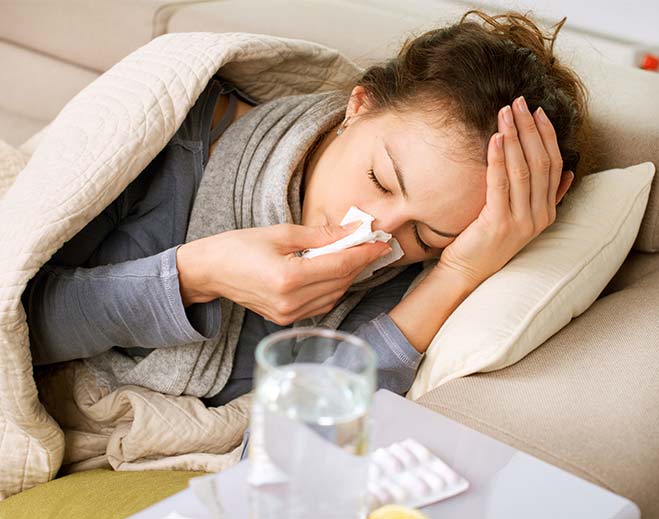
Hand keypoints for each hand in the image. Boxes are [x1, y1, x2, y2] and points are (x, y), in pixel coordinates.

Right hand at [176, 222, 390, 324]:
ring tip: (355, 256)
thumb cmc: (239, 246)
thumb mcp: (281, 233)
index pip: (340, 266)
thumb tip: (352, 231)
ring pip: (334, 296)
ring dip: (348, 276)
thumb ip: (321, 236)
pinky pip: (321, 305)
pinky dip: (333, 288)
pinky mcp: (286, 319)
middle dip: (359, 263)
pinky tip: (335, 272)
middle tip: (372, 245)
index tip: (381, 242)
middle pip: (340, 282)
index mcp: (289, 278)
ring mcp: (288, 315)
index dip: (364, 254)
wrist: (210, 271)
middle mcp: (291, 302)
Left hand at [436, 96, 573, 286]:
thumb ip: (544, 198)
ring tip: (504, 113)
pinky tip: (493, 138)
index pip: (554, 165)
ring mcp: (521, 222)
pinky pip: (500, 184)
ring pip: (523, 170)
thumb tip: (568, 174)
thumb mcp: (521, 218)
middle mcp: (539, 216)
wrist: (467, 271)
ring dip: (513, 137)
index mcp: (547, 212)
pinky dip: (497, 159)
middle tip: (518, 102)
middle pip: (540, 162)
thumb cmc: (487, 241)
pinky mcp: (499, 224)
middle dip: (530, 129)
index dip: (547, 136)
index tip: (537, 111)